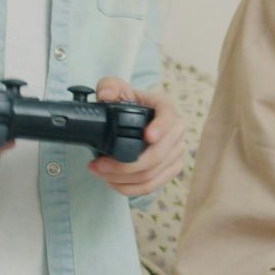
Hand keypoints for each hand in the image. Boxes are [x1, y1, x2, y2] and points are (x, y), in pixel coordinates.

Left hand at [87, 77, 187, 196]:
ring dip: (123, 179)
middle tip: (99, 165)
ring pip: (153, 174)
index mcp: (165, 107)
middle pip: (158, 155)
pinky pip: (153, 186)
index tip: (147, 136)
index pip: (169, 116)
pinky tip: (112, 183)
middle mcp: (176, 131)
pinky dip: (130, 188)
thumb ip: (108, 86)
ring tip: (99, 173)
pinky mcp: (170, 169)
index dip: (161, 127)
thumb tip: (106, 95)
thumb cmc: (126, 102)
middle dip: (126, 165)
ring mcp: (175, 152)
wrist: (132, 118)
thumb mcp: (114, 88)